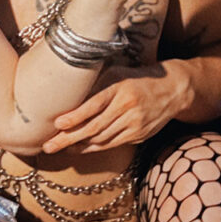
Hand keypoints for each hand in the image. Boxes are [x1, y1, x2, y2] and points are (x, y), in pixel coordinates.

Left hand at [42, 62, 187, 153]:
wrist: (172, 89)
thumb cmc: (135, 78)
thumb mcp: (117, 73)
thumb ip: (96, 84)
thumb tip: (67, 94)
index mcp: (120, 87)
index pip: (95, 104)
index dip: (76, 115)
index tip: (58, 123)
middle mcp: (127, 106)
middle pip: (94, 127)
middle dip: (68, 138)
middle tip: (48, 146)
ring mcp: (135, 123)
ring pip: (101, 139)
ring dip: (77, 145)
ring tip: (57, 147)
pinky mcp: (139, 135)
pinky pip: (111, 144)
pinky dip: (92, 147)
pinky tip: (78, 148)